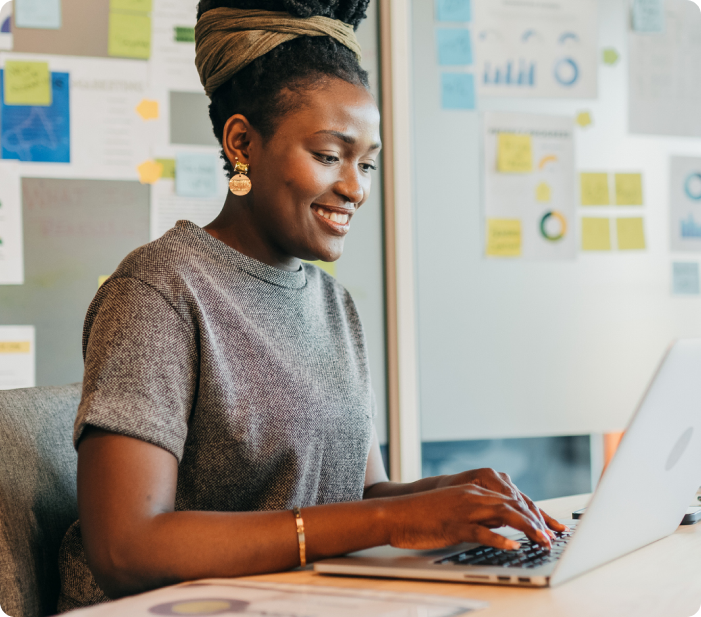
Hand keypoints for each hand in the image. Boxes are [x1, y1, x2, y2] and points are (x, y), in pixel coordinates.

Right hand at [387, 483, 554, 551]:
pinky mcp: (454, 525)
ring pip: (503, 514)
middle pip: (513, 504)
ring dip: (526, 527)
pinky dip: (499, 539)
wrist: (396, 514)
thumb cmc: (424, 515)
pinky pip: (481, 532)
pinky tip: (513, 546)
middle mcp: (472, 495)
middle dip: (537, 519)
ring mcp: (463, 509)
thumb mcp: (457, 509)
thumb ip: (480, 512)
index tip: (552, 525)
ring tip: (543, 540)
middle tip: (554, 535)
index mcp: (474, 490)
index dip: (534, 512)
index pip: (512, 498)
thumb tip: (503, 522)